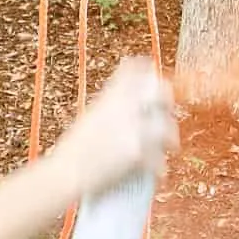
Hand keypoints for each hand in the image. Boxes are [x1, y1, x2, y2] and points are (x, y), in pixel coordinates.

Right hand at [54, 56, 178, 198]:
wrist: (67, 171)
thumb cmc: (73, 148)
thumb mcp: (90, 116)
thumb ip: (110, 105)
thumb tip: (124, 102)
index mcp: (110, 96)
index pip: (134, 69)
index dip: (144, 67)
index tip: (149, 69)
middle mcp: (125, 107)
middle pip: (159, 91)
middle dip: (166, 100)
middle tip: (167, 109)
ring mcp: (134, 129)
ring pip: (166, 126)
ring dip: (169, 137)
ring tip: (170, 144)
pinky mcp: (138, 153)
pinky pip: (159, 158)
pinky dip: (159, 166)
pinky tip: (159, 169)